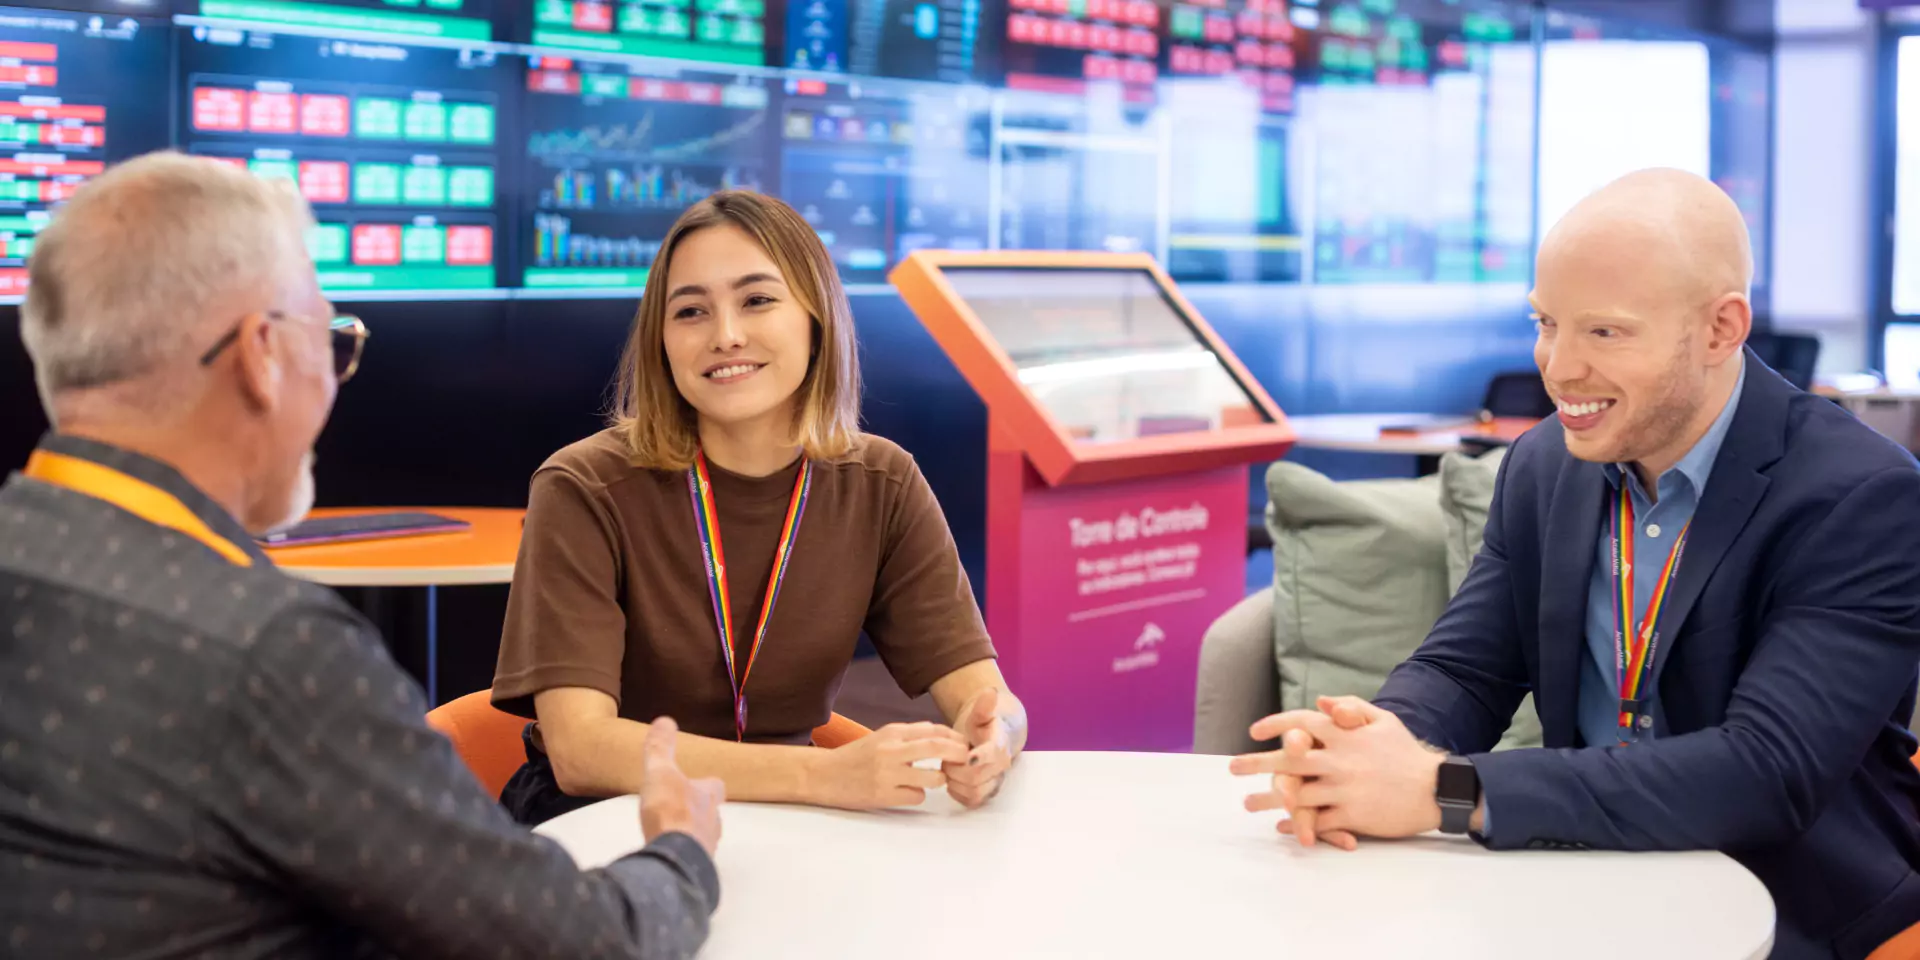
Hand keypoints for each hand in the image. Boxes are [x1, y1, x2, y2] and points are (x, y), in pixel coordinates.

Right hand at [639, 717, 724, 856]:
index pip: (715, 786)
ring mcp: (705, 847)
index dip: (706, 783)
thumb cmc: (671, 812)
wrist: (674, 860)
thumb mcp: (660, 772)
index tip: (696, 781)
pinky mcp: (695, 869)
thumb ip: (660, 748)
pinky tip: (666, 855)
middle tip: (679, 809)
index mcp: (707, 796)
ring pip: (701, 837)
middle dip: (697, 810)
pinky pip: (689, 858)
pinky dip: (680, 854)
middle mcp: (712, 822)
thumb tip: (665, 720)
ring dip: (688, 834)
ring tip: (670, 833)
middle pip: (710, 813)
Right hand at [808, 721, 969, 809]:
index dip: (954, 737)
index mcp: (892, 732)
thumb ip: (909, 735)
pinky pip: (916, 797)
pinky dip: (918, 795)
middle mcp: (890, 750)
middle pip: (937, 747)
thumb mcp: (881, 737)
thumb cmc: (856, 756)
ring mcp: (887, 774)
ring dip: (939, 780)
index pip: (933, 729)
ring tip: (934, 780)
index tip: (964, 745)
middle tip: (967, 761)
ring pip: (933, 777)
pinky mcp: (883, 796)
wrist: (823, 775)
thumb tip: (941, 734)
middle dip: (958, 754)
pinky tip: (907, 792)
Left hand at [945, 687, 1013, 808]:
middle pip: (975, 776)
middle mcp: (1001, 765)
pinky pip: (971, 801)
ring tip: (949, 769)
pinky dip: (958, 793)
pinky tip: (953, 781)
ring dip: (956, 782)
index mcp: (999, 744)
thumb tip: (990, 692)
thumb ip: (983, 706)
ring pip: (974, 791)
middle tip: (945, 759)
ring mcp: (995, 781)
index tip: (969, 757)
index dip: (980, 756)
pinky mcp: (987, 793)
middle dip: (955, 769)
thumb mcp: (980, 714)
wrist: (991, 740)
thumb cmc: (982, 727)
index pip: (992, 753)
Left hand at [1232, 696, 1438, 847]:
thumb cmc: (1406, 753)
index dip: (1275, 725)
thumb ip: (1351, 707)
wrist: (1436, 789)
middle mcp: (1340, 760)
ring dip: (1269, 798)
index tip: (1253, 730)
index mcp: (1345, 734)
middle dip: (1257, 763)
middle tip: (1233, 767)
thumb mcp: (1383, 720)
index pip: (1302, 723)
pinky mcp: (1353, 815)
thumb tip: (1321, 700)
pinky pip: (1316, 821)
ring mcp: (1344, 789)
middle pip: (1288, 760)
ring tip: (1248, 802)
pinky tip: (1281, 824)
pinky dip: (1297, 823)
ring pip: (1296, 794)